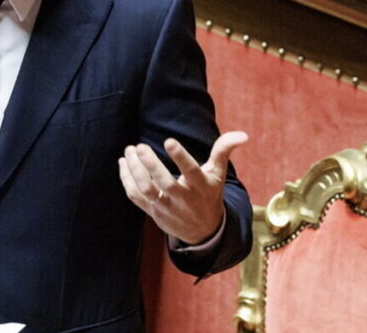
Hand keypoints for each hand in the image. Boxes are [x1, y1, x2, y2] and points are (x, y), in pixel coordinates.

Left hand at [118, 131, 247, 244]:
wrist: (203, 232)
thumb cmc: (209, 195)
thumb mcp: (218, 175)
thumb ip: (224, 151)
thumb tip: (243, 134)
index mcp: (201, 187)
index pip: (191, 172)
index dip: (180, 157)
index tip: (168, 141)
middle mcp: (183, 199)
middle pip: (164, 182)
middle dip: (150, 163)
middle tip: (140, 146)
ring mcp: (166, 207)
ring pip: (146, 189)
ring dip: (134, 170)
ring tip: (129, 151)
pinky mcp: (152, 212)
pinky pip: (135, 196)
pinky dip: (126, 180)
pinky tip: (123, 163)